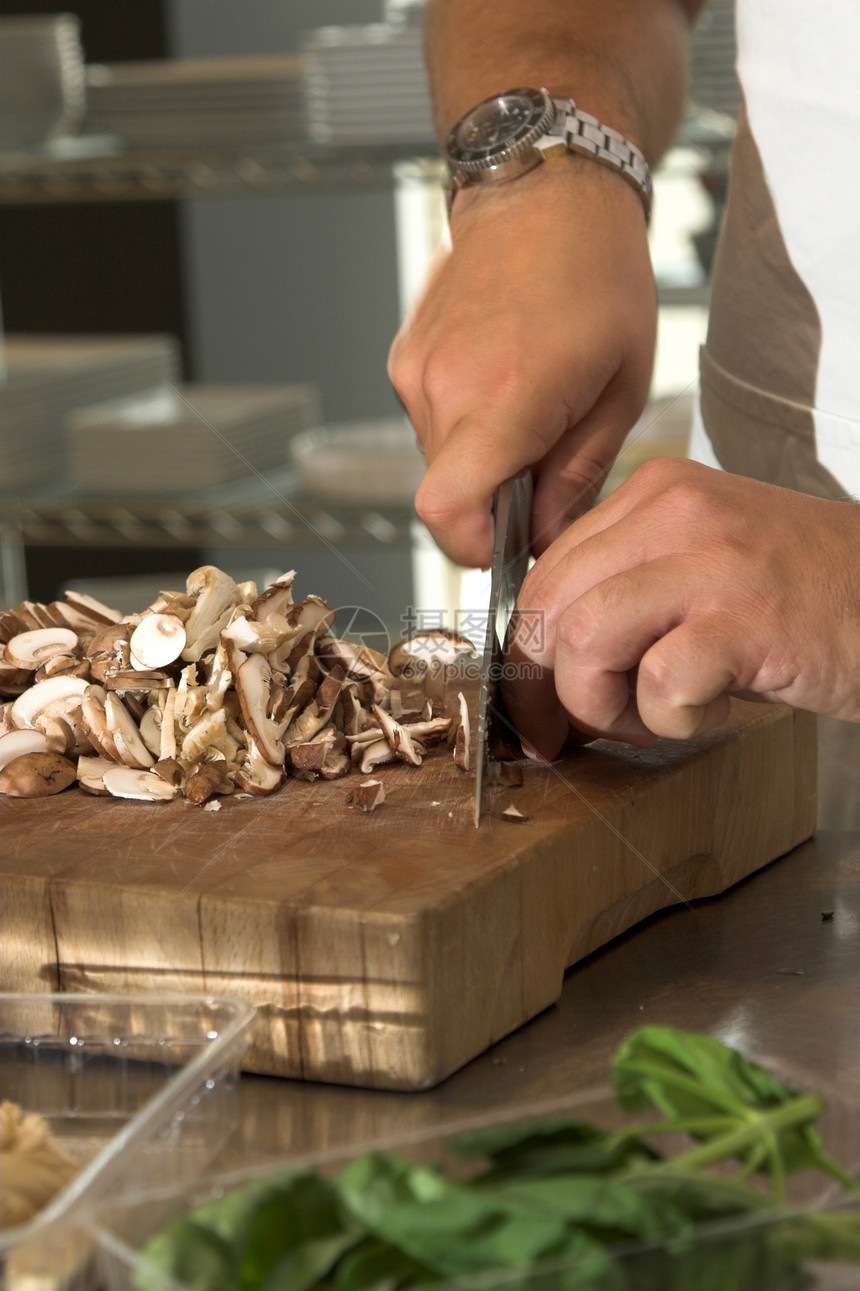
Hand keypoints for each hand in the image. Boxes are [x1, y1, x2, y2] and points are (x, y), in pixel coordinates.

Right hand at [388, 162, 655, 566]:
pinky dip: (465, 423)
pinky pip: (430, 422)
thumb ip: (579, 476)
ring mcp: (415, 370)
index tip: (509, 543)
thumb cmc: (597, 275)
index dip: (474, 547)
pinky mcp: (404, 358)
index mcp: (505, 396)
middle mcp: (444, 386)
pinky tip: (503, 377)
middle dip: (495, 499)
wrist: (545, 191)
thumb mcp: (621, 388)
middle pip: (448, 494)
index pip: (447, 511)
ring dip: (481, 457)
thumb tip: (547, 536)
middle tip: (547, 458)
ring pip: (439, 460)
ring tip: (531, 404)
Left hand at [504, 457, 859, 757]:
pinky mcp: (748, 618)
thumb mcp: (700, 569)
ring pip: (584, 639)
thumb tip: (545, 666)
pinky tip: (719, 706)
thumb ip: (625, 593)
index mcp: (654, 494)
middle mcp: (675, 512)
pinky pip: (660, 683)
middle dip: (551, 689)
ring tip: (661, 713)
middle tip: (590, 726)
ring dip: (605, 705)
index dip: (531, 654)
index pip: (544, 574)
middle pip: (548, 607)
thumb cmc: (802, 596)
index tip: (542, 706)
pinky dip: (674, 719)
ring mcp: (711, 562)